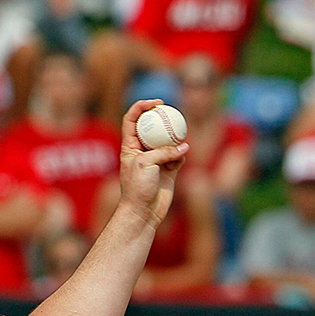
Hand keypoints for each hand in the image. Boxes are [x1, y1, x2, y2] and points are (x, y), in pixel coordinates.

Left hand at [117, 100, 188, 225]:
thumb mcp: (146, 164)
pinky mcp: (169, 169)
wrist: (143, 212)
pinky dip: (181, 156)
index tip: (156, 103)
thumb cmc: (138, 188)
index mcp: (129, 146)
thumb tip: (185, 146)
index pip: (131, 119)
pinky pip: (179, 156)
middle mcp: (142, 150)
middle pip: (152, 126)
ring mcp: (156, 159)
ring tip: (180, 138)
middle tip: (173, 111)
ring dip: (175, 139)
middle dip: (162, 117)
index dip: (141, 107)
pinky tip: (180, 160)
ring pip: (168, 140)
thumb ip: (164, 151)